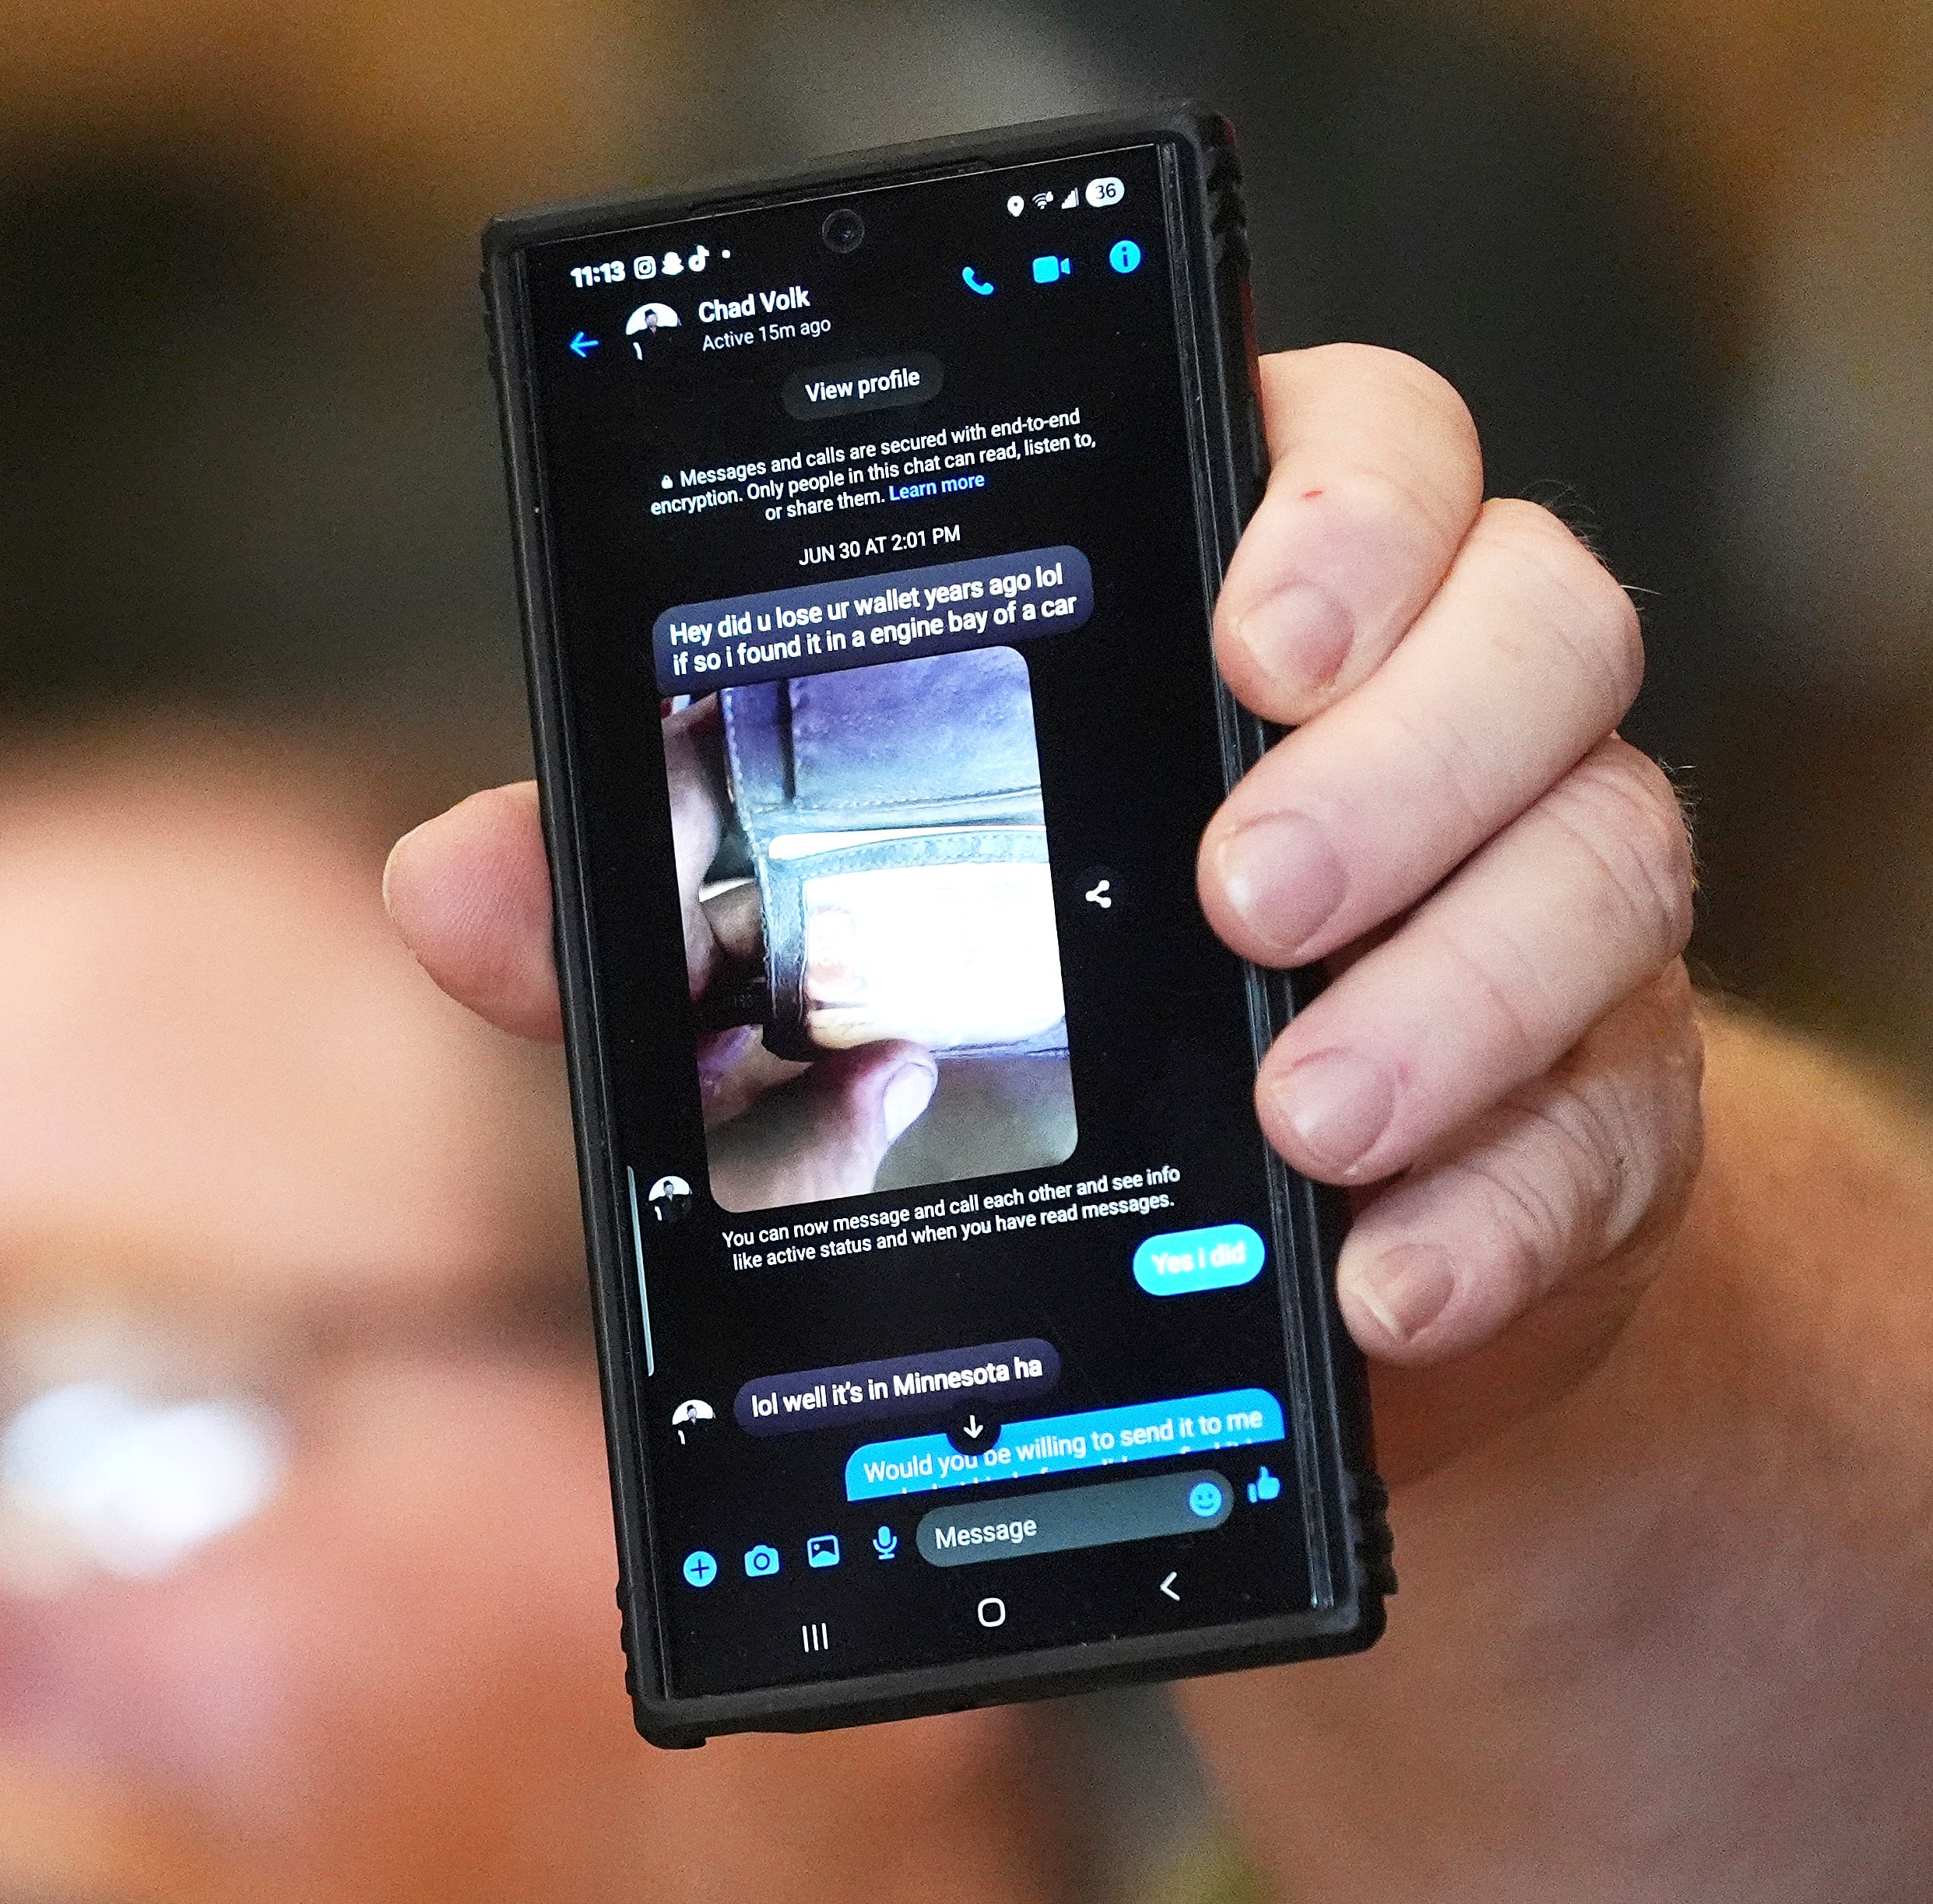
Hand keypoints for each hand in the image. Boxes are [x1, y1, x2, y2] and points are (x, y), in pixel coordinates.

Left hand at [386, 345, 1701, 1481]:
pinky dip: (1501, 1212)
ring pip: (1614, 864)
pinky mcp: (1606, 1110)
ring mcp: (1545, 912)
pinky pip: (1623, 1130)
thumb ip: (660, 904)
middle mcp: (1444, 733)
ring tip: (1302, 1125)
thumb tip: (450, 888)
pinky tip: (1380, 1282)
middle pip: (1543, 626)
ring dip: (1459, 996)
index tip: (1244, 626)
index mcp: (1264, 619)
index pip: (1368, 451)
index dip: (1345, 503)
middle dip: (1402, 759)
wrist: (1253, 1272)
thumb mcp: (838, 957)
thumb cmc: (1025, 1039)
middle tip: (1239, 895)